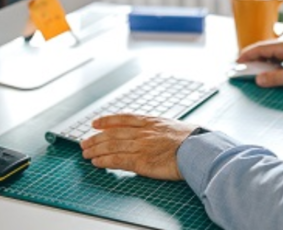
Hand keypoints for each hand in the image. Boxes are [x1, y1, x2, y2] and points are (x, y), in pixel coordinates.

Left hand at [80, 114, 196, 180]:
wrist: (198, 149)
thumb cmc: (193, 140)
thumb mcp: (175, 127)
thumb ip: (161, 129)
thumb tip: (159, 134)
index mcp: (151, 121)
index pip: (123, 119)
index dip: (107, 120)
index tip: (96, 123)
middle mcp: (143, 132)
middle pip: (113, 133)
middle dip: (96, 137)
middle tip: (84, 142)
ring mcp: (140, 146)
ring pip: (111, 146)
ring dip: (96, 149)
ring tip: (86, 153)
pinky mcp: (140, 161)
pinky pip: (117, 160)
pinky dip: (104, 161)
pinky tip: (96, 162)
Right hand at [236, 39, 282, 87]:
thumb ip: (276, 78)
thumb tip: (258, 79)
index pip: (259, 48)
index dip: (246, 55)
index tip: (236, 62)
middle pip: (263, 49)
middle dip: (251, 57)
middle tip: (241, 66)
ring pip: (270, 53)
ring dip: (261, 60)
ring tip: (253, 70)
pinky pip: (278, 56)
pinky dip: (270, 62)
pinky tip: (270, 70)